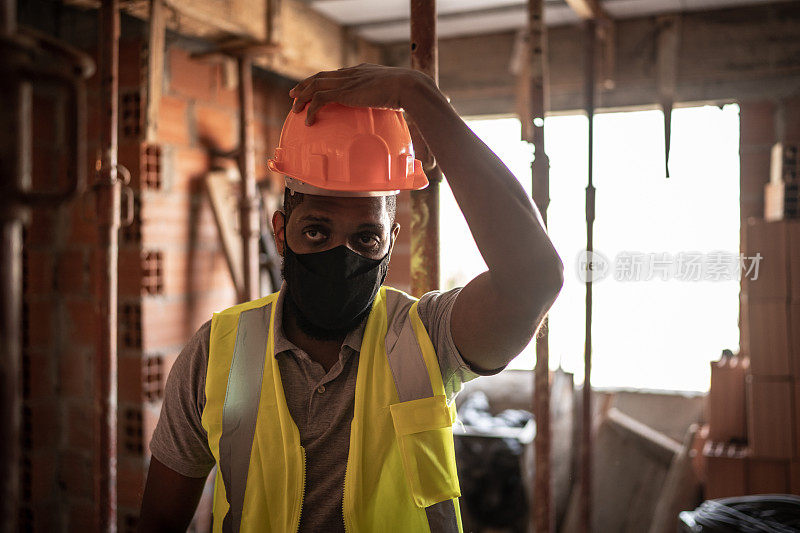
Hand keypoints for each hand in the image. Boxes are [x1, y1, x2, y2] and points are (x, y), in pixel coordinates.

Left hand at [288, 63, 433, 124]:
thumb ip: (391, 103)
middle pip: (321, 76)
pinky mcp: (344, 92)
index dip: (325, 80)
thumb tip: (398, 114)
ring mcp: (347, 81)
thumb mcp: (397, 96)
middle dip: (305, 84)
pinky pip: (319, 99)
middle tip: (294, 93)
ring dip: (302, 96)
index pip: (338, 73)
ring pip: (315, 85)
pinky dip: (311, 109)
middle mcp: (352, 73)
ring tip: (294, 108)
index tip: (317, 87)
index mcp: (363, 71)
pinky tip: (308, 121)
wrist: (408, 85)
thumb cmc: (410, 93)